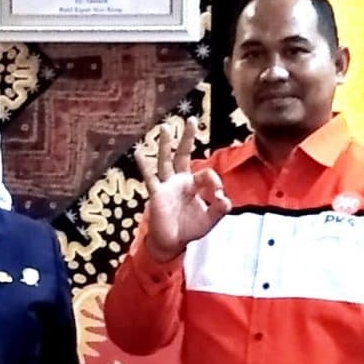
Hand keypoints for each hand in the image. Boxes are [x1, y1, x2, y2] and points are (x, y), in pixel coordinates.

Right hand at [141, 119, 229, 262]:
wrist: (171, 243)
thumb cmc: (189, 229)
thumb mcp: (211, 219)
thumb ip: (220, 209)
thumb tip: (225, 197)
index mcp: (194, 185)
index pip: (206, 173)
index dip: (215, 181)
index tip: (218, 196)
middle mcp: (180, 181)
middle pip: (184, 154)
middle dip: (188, 138)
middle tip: (192, 119)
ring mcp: (167, 186)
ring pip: (166, 161)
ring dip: (166, 145)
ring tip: (165, 128)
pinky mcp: (157, 194)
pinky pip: (150, 178)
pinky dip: (144, 165)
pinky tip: (138, 152)